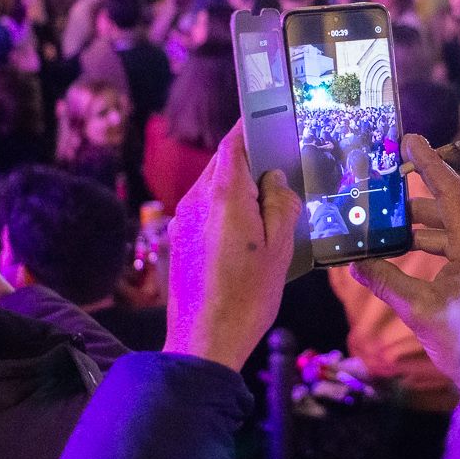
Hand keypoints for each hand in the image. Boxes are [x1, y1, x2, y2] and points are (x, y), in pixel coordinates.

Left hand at [165, 123, 303, 369]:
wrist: (203, 341)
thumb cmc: (245, 297)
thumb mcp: (280, 248)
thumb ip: (280, 204)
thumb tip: (276, 181)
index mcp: (224, 195)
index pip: (235, 143)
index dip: (251, 126)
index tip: (267, 117)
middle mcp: (197, 201)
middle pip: (224, 166)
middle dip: (251, 166)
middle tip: (281, 176)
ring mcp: (183, 221)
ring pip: (214, 191)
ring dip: (238, 193)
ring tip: (267, 213)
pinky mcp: (178, 241)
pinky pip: (205, 213)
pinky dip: (226, 214)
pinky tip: (246, 238)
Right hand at [349, 133, 459, 379]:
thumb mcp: (423, 312)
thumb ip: (388, 282)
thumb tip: (355, 261)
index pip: (452, 191)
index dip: (428, 164)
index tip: (409, 139)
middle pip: (455, 206)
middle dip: (418, 197)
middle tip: (386, 190)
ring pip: (459, 229)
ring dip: (425, 227)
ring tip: (391, 230)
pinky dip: (439, 246)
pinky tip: (414, 258)